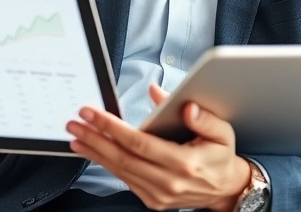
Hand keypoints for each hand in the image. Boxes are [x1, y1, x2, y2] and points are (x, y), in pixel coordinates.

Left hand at [67, 84, 250, 211]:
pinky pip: (124, 180)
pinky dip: (106, 164)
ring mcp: (159, 194)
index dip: (112, 128)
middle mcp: (169, 182)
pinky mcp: (152, 200)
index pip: (139, 143)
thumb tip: (173, 100)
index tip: (93, 114)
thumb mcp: (222, 132)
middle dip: (95, 139)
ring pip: (120, 171)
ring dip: (95, 152)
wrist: (225, 188)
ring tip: (77, 136)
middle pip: (123, 159)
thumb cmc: (221, 156)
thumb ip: (201, 116)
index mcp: (185, 162)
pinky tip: (95, 151)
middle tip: (75, 123)